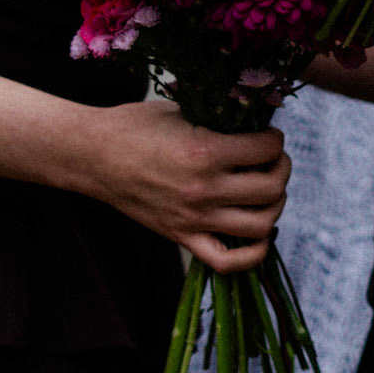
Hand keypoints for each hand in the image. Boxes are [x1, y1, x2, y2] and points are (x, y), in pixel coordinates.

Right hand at [89, 97, 290, 272]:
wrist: (93, 156)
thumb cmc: (135, 126)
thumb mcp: (182, 110)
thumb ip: (220, 119)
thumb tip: (257, 122)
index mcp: (204, 152)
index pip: (266, 149)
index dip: (274, 138)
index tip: (268, 134)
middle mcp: (203, 190)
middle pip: (271, 189)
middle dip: (281, 169)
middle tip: (273, 159)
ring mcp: (194, 219)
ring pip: (261, 226)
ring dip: (274, 206)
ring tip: (266, 189)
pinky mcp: (182, 237)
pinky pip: (228, 262)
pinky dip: (254, 253)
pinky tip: (259, 232)